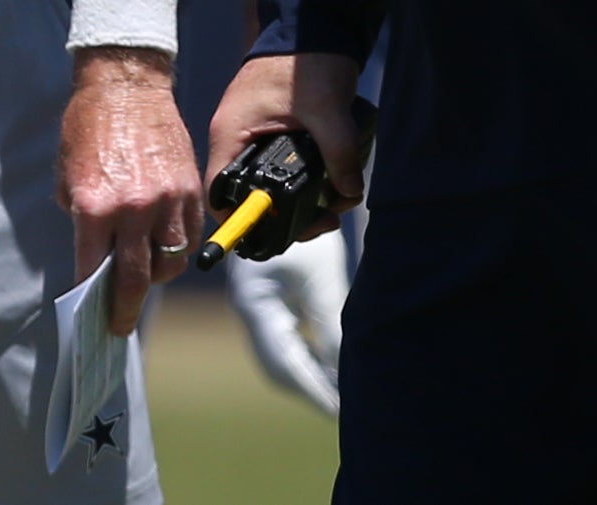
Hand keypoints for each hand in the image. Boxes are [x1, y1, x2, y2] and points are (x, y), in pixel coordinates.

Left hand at [60, 49, 202, 337]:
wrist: (126, 84)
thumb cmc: (88, 126)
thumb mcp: (67, 175)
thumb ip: (81, 216)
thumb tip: (94, 251)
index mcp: (95, 207)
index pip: (92, 269)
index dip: (89, 296)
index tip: (90, 316)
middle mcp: (133, 209)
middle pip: (135, 279)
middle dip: (124, 310)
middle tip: (119, 326)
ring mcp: (166, 200)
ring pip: (169, 262)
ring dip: (157, 278)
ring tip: (146, 278)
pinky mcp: (190, 189)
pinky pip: (189, 235)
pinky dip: (178, 247)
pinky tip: (165, 246)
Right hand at [207, 51, 365, 243]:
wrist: (314, 20)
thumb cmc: (307, 59)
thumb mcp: (327, 107)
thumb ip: (340, 152)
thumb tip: (349, 194)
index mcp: (231, 134)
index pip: (219, 196)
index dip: (243, 222)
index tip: (281, 233)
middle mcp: (235, 139)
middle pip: (247, 197)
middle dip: (286, 217)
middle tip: (324, 220)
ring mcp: (253, 135)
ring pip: (268, 184)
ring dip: (301, 200)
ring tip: (337, 202)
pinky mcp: (272, 130)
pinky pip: (281, 167)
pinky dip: (306, 179)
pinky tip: (334, 182)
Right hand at [226, 222, 348, 415]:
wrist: (276, 187)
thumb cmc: (300, 223)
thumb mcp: (319, 274)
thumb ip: (328, 323)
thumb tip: (341, 370)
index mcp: (255, 304)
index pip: (284, 362)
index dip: (311, 389)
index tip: (338, 409)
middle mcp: (252, 309)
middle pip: (280, 364)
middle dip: (311, 386)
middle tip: (343, 407)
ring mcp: (258, 304)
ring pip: (283, 352)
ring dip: (311, 371)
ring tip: (341, 390)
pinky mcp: (269, 297)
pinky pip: (287, 336)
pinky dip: (308, 352)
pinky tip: (330, 360)